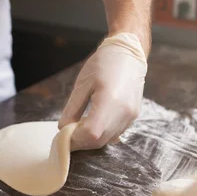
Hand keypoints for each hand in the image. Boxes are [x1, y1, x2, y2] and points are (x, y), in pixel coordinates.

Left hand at [59, 33, 146, 150]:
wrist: (129, 53)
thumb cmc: (104, 63)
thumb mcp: (82, 84)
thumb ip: (72, 109)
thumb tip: (63, 128)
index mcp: (110, 100)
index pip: (91, 133)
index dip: (75, 139)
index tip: (63, 135)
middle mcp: (124, 112)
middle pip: (99, 140)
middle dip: (81, 142)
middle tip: (67, 135)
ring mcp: (131, 115)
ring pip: (108, 140)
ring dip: (90, 139)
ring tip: (78, 128)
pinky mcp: (134, 116)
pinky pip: (115, 133)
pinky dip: (101, 134)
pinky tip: (91, 123)